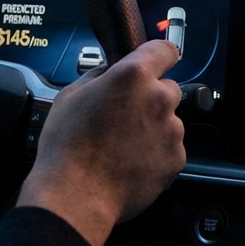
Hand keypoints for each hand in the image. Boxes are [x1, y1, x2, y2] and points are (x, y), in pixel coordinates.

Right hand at [17, 40, 183, 245]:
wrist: (76, 195)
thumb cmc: (67, 145)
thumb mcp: (71, 96)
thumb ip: (99, 77)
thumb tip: (110, 74)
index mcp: (134, 76)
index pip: (164, 50)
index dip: (158, 56)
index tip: (153, 64)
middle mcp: (159, 99)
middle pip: (169, 88)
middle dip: (152, 98)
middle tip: (126, 116)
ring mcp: (172, 131)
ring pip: (169, 121)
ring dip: (154, 127)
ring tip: (124, 146)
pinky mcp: (176, 159)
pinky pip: (170, 148)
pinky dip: (156, 153)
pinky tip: (131, 162)